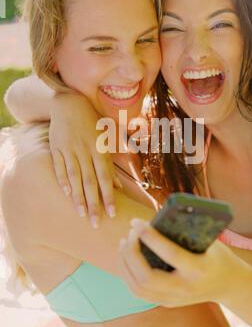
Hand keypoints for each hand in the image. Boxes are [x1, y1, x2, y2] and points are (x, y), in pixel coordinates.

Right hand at [49, 92, 121, 226]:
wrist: (69, 103)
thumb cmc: (92, 122)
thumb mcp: (107, 137)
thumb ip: (113, 162)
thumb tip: (118, 185)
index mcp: (100, 149)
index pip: (105, 177)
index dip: (109, 196)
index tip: (112, 213)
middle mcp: (85, 151)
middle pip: (90, 181)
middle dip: (94, 203)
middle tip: (95, 223)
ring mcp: (69, 150)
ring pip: (74, 177)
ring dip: (78, 197)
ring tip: (81, 214)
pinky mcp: (56, 148)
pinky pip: (59, 167)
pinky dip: (62, 180)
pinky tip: (67, 194)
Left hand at [118, 218, 236, 306]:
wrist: (229, 285)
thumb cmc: (216, 255)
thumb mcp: (208, 240)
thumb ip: (183, 231)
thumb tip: (154, 217)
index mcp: (199, 269)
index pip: (170, 254)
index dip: (150, 237)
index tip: (136, 222)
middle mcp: (185, 288)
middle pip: (147, 277)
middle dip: (132, 253)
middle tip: (130, 233)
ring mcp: (174, 299)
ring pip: (138, 287)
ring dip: (126, 263)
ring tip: (124, 242)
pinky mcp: (166, 303)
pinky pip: (139, 291)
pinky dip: (127, 273)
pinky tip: (126, 257)